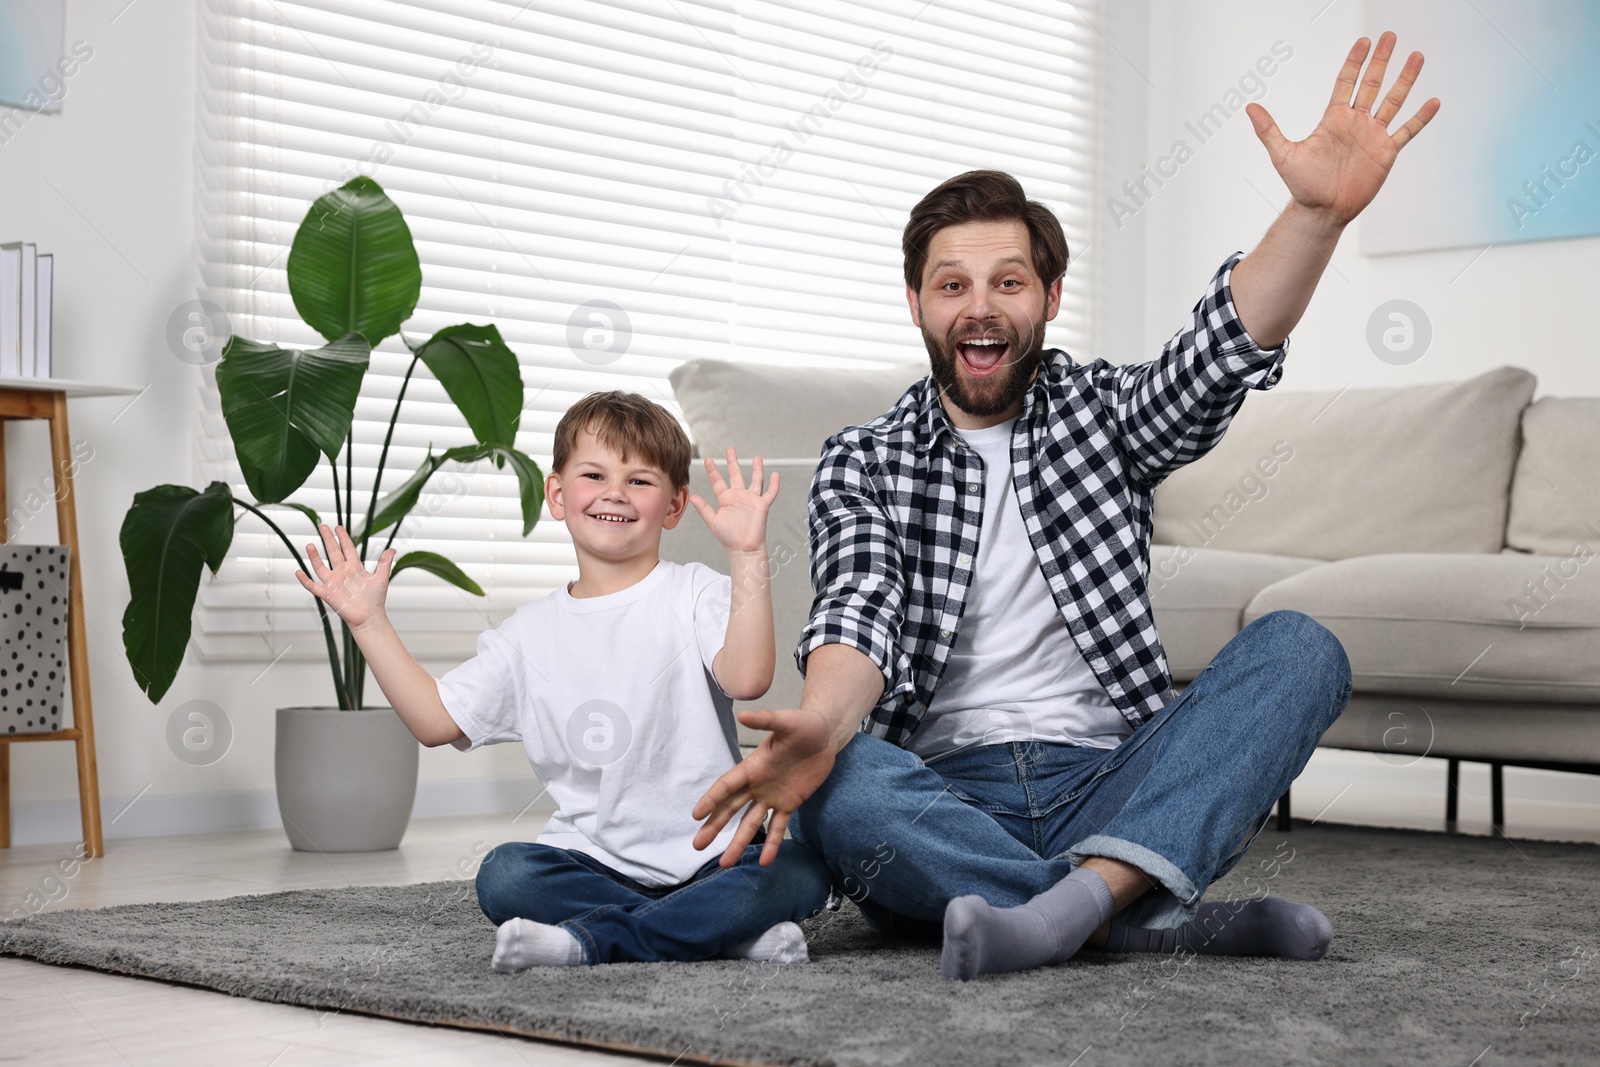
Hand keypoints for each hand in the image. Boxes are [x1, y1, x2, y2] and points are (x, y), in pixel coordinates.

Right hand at [294, 523, 396, 630]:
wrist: (369, 617)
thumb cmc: (375, 599)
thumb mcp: (381, 578)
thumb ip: (384, 563)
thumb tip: (393, 549)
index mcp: (354, 567)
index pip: (347, 549)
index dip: (343, 538)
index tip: (338, 527)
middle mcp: (342, 573)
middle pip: (332, 552)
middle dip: (328, 539)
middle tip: (322, 526)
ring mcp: (333, 583)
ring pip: (320, 567)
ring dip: (314, 557)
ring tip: (310, 545)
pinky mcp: (327, 594)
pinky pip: (313, 586)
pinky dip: (305, 580)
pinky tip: (298, 572)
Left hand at [689, 446, 778, 554]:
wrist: (744, 548)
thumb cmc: (728, 538)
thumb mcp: (713, 521)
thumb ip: (704, 508)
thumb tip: (692, 496)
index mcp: (725, 499)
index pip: (718, 481)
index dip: (713, 470)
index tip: (708, 459)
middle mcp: (738, 497)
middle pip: (736, 475)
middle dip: (733, 462)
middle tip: (730, 449)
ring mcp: (751, 500)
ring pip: (755, 480)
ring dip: (756, 469)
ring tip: (757, 458)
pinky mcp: (762, 505)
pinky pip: (770, 493)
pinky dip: (774, 484)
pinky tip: (775, 474)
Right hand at [691, 706, 836, 866]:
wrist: (826, 736)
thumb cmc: (804, 725)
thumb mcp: (787, 721)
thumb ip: (766, 720)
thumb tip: (743, 715)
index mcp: (752, 766)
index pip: (727, 786)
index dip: (712, 799)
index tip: (696, 815)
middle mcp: (757, 784)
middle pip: (731, 809)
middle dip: (714, 826)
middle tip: (697, 845)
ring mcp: (772, 796)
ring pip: (751, 823)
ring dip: (738, 842)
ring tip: (725, 863)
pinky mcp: (790, 803)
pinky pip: (779, 827)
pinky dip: (772, 844)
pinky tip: (764, 862)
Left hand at [1246, 32, 1439, 225]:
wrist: (1322, 210)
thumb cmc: (1302, 185)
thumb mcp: (1282, 154)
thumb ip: (1268, 130)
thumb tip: (1248, 106)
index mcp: (1333, 119)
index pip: (1346, 82)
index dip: (1355, 61)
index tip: (1363, 41)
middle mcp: (1356, 123)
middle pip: (1371, 84)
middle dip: (1381, 60)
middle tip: (1390, 36)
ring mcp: (1373, 136)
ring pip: (1393, 101)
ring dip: (1405, 80)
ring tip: (1417, 56)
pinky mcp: (1386, 153)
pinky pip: (1407, 131)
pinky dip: (1420, 118)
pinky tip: (1433, 101)